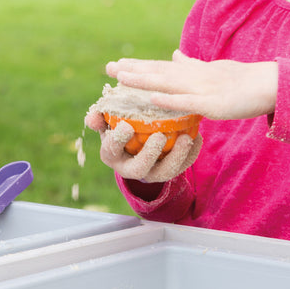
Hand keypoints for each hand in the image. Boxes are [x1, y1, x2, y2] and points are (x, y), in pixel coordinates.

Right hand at [84, 110, 201, 182]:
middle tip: (159, 136)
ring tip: (185, 138)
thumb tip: (92, 117)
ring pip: (165, 172)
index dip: (118, 139)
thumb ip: (100, 116)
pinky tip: (197, 136)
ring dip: (177, 156)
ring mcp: (152, 171)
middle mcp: (131, 167)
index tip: (126, 125)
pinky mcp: (170, 170)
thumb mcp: (108, 119)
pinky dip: (191, 153)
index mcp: (112, 154)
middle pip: (139, 168)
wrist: (137, 140)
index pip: (111, 149)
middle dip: (149, 154)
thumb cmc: (121, 124)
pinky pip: (182, 166)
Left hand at [106, 50, 277, 120]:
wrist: (267, 85)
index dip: (138, 66)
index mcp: (192, 72)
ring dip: (144, 80)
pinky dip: (169, 100)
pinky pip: (187, 102)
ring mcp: (201, 89)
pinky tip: (152, 99)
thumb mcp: (212, 70)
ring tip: (122, 78)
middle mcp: (193, 77)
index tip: (116, 65)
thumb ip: (192, 65)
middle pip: (157, 73)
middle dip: (132, 70)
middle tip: (108, 68)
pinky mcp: (212, 103)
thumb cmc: (241, 81)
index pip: (160, 68)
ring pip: (167, 84)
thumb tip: (175, 55)